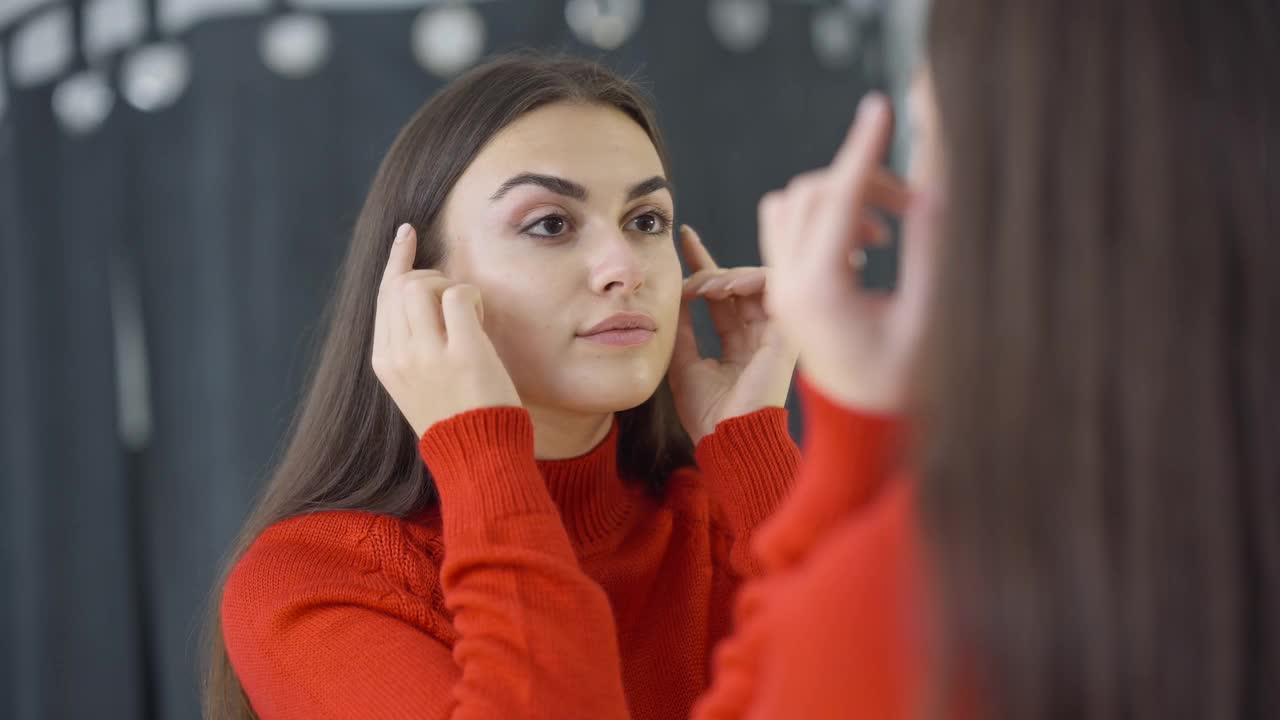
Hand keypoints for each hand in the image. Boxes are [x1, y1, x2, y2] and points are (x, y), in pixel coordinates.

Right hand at [371, 223, 520, 437]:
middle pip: (402, 284)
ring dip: (452, 286)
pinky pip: (460, 296)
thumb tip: (425, 297)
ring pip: (425, 284)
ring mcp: (427, 354)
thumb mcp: (419, 383)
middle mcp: (398, 355)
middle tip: (457, 302)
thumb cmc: (458, 419)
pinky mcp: (461, 353)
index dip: (397, 259)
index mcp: (384, 362)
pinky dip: (474, 298)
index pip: (383, 295)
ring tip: (470, 316)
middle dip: (432, 276)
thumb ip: (413, 345)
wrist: (476, 457)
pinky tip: (482, 321)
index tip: (407, 233)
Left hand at [668, 225, 798, 443]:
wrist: (730, 440)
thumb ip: (682, 330)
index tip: (683, 238)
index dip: (704, 263)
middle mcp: (761, 335)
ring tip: (705, 287)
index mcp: (741, 345)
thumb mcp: (684, 364)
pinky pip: (776, 287)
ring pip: (758, 280)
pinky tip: (726, 287)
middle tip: (688, 280)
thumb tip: (672, 295)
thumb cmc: (707, 414)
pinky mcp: (787, 331)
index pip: (724, 294)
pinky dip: (750, 278)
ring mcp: (776, 333)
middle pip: (739, 283)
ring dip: (728, 274)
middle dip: (710, 267)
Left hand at [759, 93, 937, 411]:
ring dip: (837, 200)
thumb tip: (936, 192)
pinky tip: (865, 250)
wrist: (860, 435)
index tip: (879, 109)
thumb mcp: (927, 320)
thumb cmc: (902, 389)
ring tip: (884, 234)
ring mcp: (780, 289)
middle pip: (808, 192)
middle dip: (858, 182)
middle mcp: (788, 285)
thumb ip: (930, 253)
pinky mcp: (784, 293)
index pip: (838, 197)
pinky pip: (786, 231)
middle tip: (910, 206)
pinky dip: (823, 220)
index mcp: (819, 291)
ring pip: (790, 206)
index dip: (864, 149)